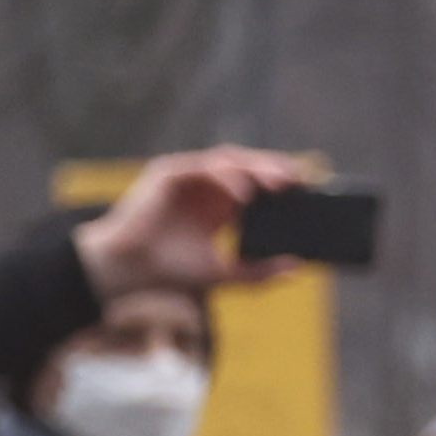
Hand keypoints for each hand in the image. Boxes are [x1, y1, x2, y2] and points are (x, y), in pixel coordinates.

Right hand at [71, 146, 319, 305]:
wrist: (125, 272)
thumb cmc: (167, 271)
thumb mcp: (221, 273)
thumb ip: (257, 272)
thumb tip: (297, 268)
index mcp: (220, 205)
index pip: (259, 185)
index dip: (283, 186)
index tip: (310, 193)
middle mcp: (207, 186)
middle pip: (250, 168)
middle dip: (277, 172)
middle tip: (304, 182)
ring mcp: (188, 176)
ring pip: (230, 162)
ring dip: (257, 169)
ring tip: (279, 183)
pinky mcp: (169, 172)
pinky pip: (204, 167)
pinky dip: (226, 176)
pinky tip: (244, 192)